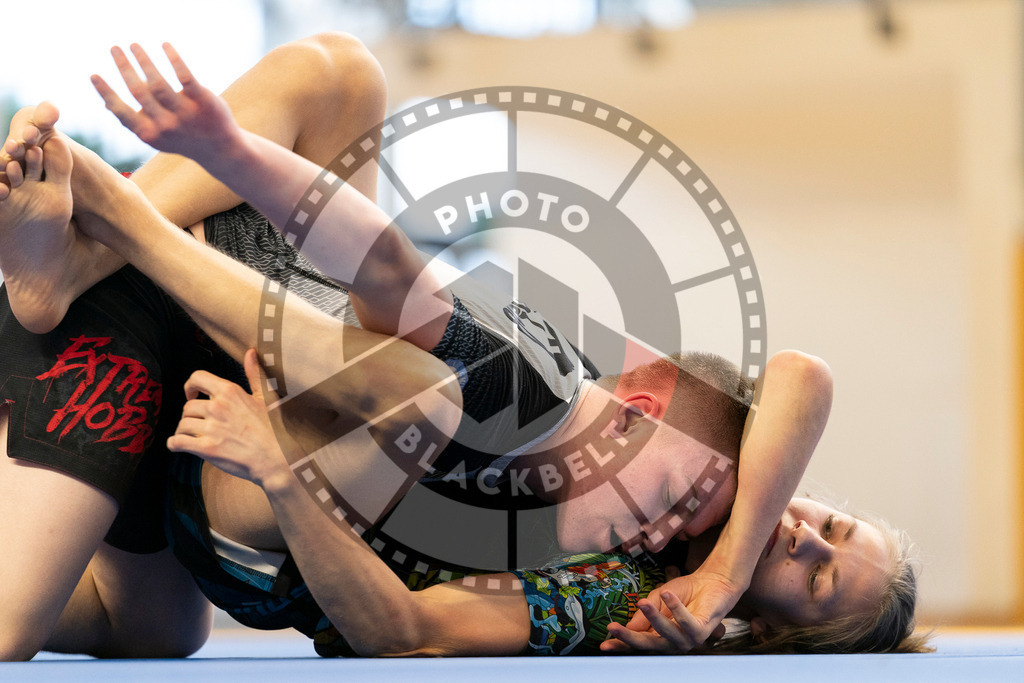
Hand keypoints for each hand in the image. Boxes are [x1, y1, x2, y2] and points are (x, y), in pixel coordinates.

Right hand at [91, 43, 240, 161]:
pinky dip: (173, 58)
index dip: (106, 93)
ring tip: (134, 45)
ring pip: (159, 82)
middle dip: (124, 67)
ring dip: (143, 60)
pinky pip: (185, 76)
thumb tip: (107, 104)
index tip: (94, 74)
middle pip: (139, 90)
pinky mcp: (203, 101)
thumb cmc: (182, 138)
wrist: (219, 148)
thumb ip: (135, 121)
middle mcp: (165, 125)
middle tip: (115, 48)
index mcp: (149, 134)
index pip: (122, 112)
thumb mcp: (156, 135)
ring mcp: (185, 113)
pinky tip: (164, 45)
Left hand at [168, 349, 290, 487]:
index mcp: (230, 392)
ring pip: (182, 425)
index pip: (197, 377)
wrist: (277, 458)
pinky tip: (179, 446)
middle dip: (191, 416)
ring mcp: (212, 428)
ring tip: (193, 436)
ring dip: (183, 431)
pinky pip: (177, 442)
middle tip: (199, 423)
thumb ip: (254, 374)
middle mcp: (218, 407)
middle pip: (187, 406)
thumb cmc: (274, 428)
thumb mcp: (265, 397)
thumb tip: (250, 352)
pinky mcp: (207, 449)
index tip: (192, 394)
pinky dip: (174, 444)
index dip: (190, 386)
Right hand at [600, 570, 738, 653]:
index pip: (639, 641)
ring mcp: (688, 639)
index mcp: (661, 634)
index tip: (604, 644)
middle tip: (612, 628)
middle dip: (630, 637)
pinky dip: (676, 609)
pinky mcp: (702, 630)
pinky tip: (667, 594)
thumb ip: (644, 613)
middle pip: (649, 644)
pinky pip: (687, 623)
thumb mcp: (657, 598)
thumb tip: (628, 626)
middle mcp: (674, 641)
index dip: (622, 643)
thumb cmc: (685, 591)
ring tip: (642, 602)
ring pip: (666, 634)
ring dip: (654, 618)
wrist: (712, 580)